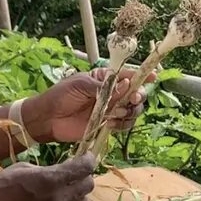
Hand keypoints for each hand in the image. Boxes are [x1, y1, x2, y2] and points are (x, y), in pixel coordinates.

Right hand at [0, 154, 95, 200]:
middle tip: (75, 173)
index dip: (89, 160)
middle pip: (88, 186)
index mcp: (51, 180)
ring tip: (69, 192)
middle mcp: (59, 200)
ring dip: (81, 196)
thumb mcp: (22, 169)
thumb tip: (60, 172)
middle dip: (84, 176)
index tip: (88, 156)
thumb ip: (46, 170)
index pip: (84, 168)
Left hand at [29, 68, 152, 143]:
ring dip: (130, 112)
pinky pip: (123, 125)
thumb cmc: (60, 96)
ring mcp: (110, 110)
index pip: (127, 75)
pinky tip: (112, 123)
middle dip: (138, 96)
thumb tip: (124, 85)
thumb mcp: (80, 84)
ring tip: (116, 113)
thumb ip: (103, 86)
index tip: (153, 77)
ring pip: (132, 110)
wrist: (48, 118)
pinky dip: (122, 124)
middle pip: (135, 94)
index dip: (141, 76)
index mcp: (105, 79)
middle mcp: (112, 94)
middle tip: (132, 99)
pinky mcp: (107, 125)